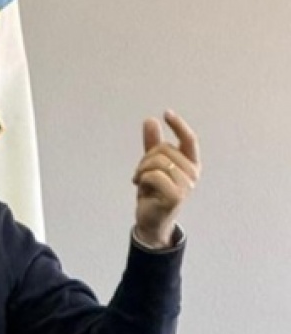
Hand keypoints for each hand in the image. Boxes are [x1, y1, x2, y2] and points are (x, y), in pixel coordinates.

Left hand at [132, 110, 200, 247]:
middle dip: (146, 158)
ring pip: (157, 161)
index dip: (179, 125)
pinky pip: (153, 175)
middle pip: (164, 148)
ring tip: (141, 181)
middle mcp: (193, 174)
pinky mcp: (176, 196)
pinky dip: (141, 180)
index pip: (189, 140)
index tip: (166, 113)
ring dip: (142, 170)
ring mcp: (186, 186)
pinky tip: (142, 189)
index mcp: (191, 164)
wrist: (150, 220)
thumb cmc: (154, 193)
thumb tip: (151, 120)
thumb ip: (152, 144)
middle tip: (142, 173)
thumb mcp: (151, 165)